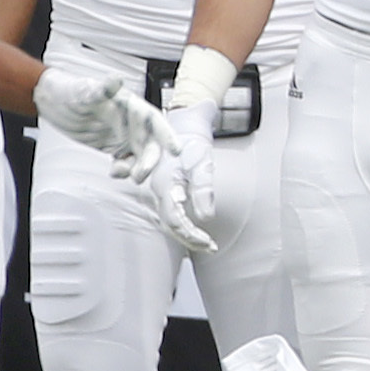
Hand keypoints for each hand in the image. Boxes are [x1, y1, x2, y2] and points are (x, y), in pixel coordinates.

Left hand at [33, 69, 177, 181]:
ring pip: (140, 156)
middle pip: (150, 144)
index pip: (154, 121)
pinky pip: (125, 162)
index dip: (167, 135)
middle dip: (150, 160)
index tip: (175, 151)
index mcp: (131, 106)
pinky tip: (114, 172)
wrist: (53, 102)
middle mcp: (131, 123)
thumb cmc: (71, 91)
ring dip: (137, 169)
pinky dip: (124, 171)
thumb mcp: (85, 91)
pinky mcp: (113, 147)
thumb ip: (102, 89)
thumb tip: (115, 80)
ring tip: (122, 173)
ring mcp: (123, 136)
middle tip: (140, 175)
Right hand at [145, 103, 217, 252]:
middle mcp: (159, 189)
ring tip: (204, 242)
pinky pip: (170, 209)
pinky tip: (194, 229)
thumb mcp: (202, 164)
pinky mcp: (166, 186)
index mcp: (166, 185)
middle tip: (210, 247)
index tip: (210, 245)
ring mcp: (160, 188)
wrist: (184, 123)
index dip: (191, 236)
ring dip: (186, 232)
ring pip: (169, 217)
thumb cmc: (194, 142)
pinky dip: (182, 222)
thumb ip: (203, 190)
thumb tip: (206, 217)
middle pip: (171, 222)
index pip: (175, 220)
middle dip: (189, 238)